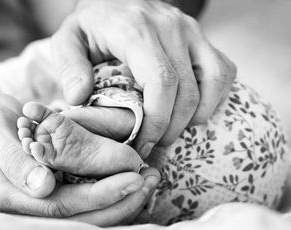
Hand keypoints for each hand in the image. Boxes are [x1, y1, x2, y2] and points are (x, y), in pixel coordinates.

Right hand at [0, 92, 159, 225]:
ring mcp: (41, 207)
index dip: (100, 195)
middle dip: (121, 201)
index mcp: (4, 195)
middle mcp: (25, 209)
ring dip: (124, 202)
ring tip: (151, 180)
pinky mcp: (55, 199)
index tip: (133, 177)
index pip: (60, 204)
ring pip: (88, 217)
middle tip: (151, 179)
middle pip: (80, 217)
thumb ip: (15, 157)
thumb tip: (44, 187)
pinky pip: (88, 207)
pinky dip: (115, 197)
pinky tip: (135, 182)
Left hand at [51, 0, 235, 158]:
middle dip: (173, 127)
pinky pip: (223, 70)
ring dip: (197, 114)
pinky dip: (214, 97)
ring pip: (213, 80)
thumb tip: (80, 98)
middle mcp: (170, 27)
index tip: (144, 144)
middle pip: (188, 90)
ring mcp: (191, 30)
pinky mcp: (202, 37)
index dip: (158, 121)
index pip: (162, 81)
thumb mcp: (68, 39)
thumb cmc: (93, 25)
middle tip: (155, 144)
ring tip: (174, 129)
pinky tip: (192, 109)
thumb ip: (70, 66)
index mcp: (136, 29)